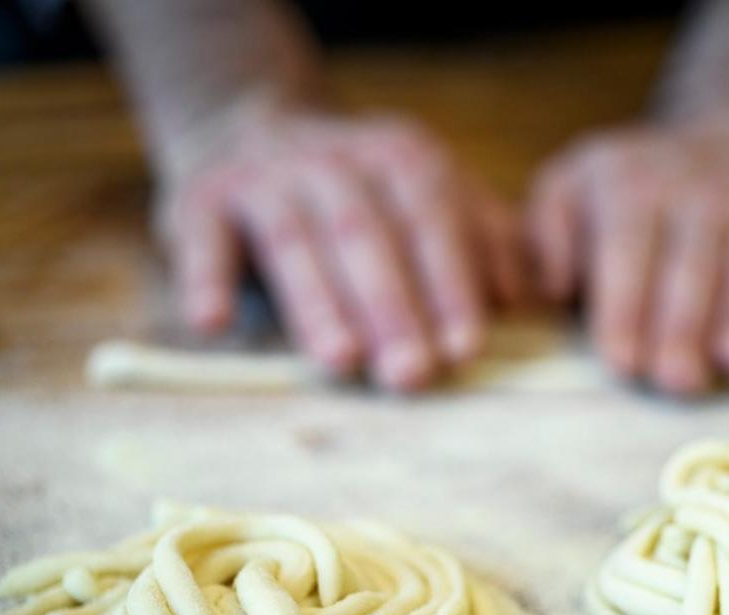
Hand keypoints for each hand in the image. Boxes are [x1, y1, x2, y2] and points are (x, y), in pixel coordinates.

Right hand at [160, 105, 524, 390]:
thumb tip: (527, 298)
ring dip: (317, 302)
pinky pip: (203, 239)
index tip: (465, 348)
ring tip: (340, 360)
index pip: (432, 220)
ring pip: (294, 239)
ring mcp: (265, 176)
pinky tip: (213, 323)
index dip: (449, 284)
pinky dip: (205, 278)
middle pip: (367, 234)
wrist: (252, 127)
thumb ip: (482, 240)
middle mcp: (335, 159)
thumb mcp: (427, 200)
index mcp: (401, 158)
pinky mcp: (200, 196)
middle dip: (392, 306)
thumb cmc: (363, 197)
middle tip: (411, 374)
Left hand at [528, 115, 728, 395]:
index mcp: (636, 187)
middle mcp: (705, 192)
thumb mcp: (576, 180)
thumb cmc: (641, 181)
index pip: (627, 256)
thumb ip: (548, 231)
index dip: (624, 311)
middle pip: (693, 271)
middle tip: (676, 381)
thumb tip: (551, 288)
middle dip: (683, 327)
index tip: (621, 362)